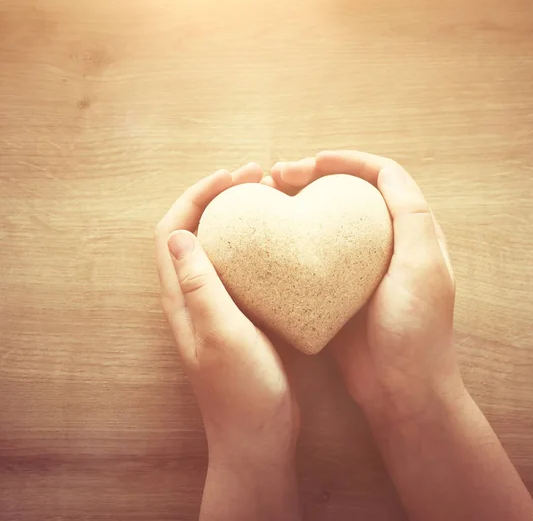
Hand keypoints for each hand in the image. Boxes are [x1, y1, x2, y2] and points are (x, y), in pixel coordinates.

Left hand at [155, 164, 299, 468]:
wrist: (259, 434)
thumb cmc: (240, 389)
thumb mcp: (220, 333)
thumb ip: (198, 285)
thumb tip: (179, 234)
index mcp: (182, 297)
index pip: (173, 231)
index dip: (196, 197)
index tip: (230, 177)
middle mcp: (195, 295)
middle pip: (196, 231)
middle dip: (220, 197)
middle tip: (256, 176)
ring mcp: (219, 304)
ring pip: (221, 246)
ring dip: (238, 216)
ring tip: (269, 196)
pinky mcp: (243, 314)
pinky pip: (244, 267)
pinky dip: (257, 244)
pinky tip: (282, 241)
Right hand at [265, 151, 463, 426]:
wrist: (402, 392)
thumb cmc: (417, 332)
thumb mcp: (422, 269)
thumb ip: (411, 217)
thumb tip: (386, 172)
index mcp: (410, 232)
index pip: (382, 177)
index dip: (349, 161)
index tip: (313, 161)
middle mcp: (384, 243)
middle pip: (348, 193)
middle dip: (314, 175)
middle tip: (277, 176)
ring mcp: (357, 267)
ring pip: (326, 220)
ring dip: (299, 202)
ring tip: (267, 197)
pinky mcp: (335, 290)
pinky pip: (312, 254)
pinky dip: (291, 238)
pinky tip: (268, 238)